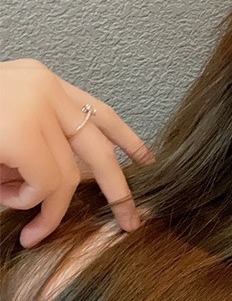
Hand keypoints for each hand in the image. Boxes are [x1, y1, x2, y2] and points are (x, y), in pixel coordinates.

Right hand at [0, 59, 153, 247]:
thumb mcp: (4, 131)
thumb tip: (68, 184)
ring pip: (69, 175)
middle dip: (118, 187)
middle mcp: (43, 87)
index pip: (96, 110)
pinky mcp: (21, 132)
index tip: (147, 160)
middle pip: (99, 143)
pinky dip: (31, 204)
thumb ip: (35, 147)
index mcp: (38, 81)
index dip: (125, 138)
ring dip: (46, 205)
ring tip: (15, 209)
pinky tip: (7, 200)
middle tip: (131, 219)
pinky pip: (46, 185)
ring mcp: (33, 106)